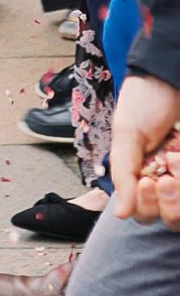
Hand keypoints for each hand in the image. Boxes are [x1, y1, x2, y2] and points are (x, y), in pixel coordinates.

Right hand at [111, 72, 179, 219]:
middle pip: (169, 218)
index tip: (145, 182)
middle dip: (168, 202)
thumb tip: (120, 215)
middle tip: (164, 177)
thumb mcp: (127, 136)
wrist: (171, 78)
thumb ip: (123, 175)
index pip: (143, 214)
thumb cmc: (145, 103)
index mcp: (140, 179)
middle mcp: (165, 183)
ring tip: (176, 160)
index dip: (146, 206)